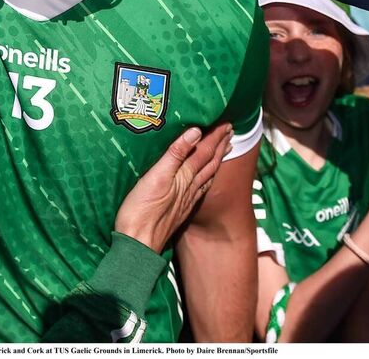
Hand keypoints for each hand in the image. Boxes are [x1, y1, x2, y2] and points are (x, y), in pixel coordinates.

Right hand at [113, 124, 232, 252]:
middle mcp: (190, 188)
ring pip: (207, 175)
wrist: (138, 244)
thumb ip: (176, 154)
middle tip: (230, 131)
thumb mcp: (156, 177)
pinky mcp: (179, 209)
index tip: (226, 123)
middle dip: (220, 146)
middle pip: (209, 163)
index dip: (215, 137)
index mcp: (185, 178)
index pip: (204, 152)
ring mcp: (186, 200)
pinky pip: (200, 188)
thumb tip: (195, 132)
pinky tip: (205, 178)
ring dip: (216, 160)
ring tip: (224, 149)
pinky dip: (207, 177)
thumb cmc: (142, 211)